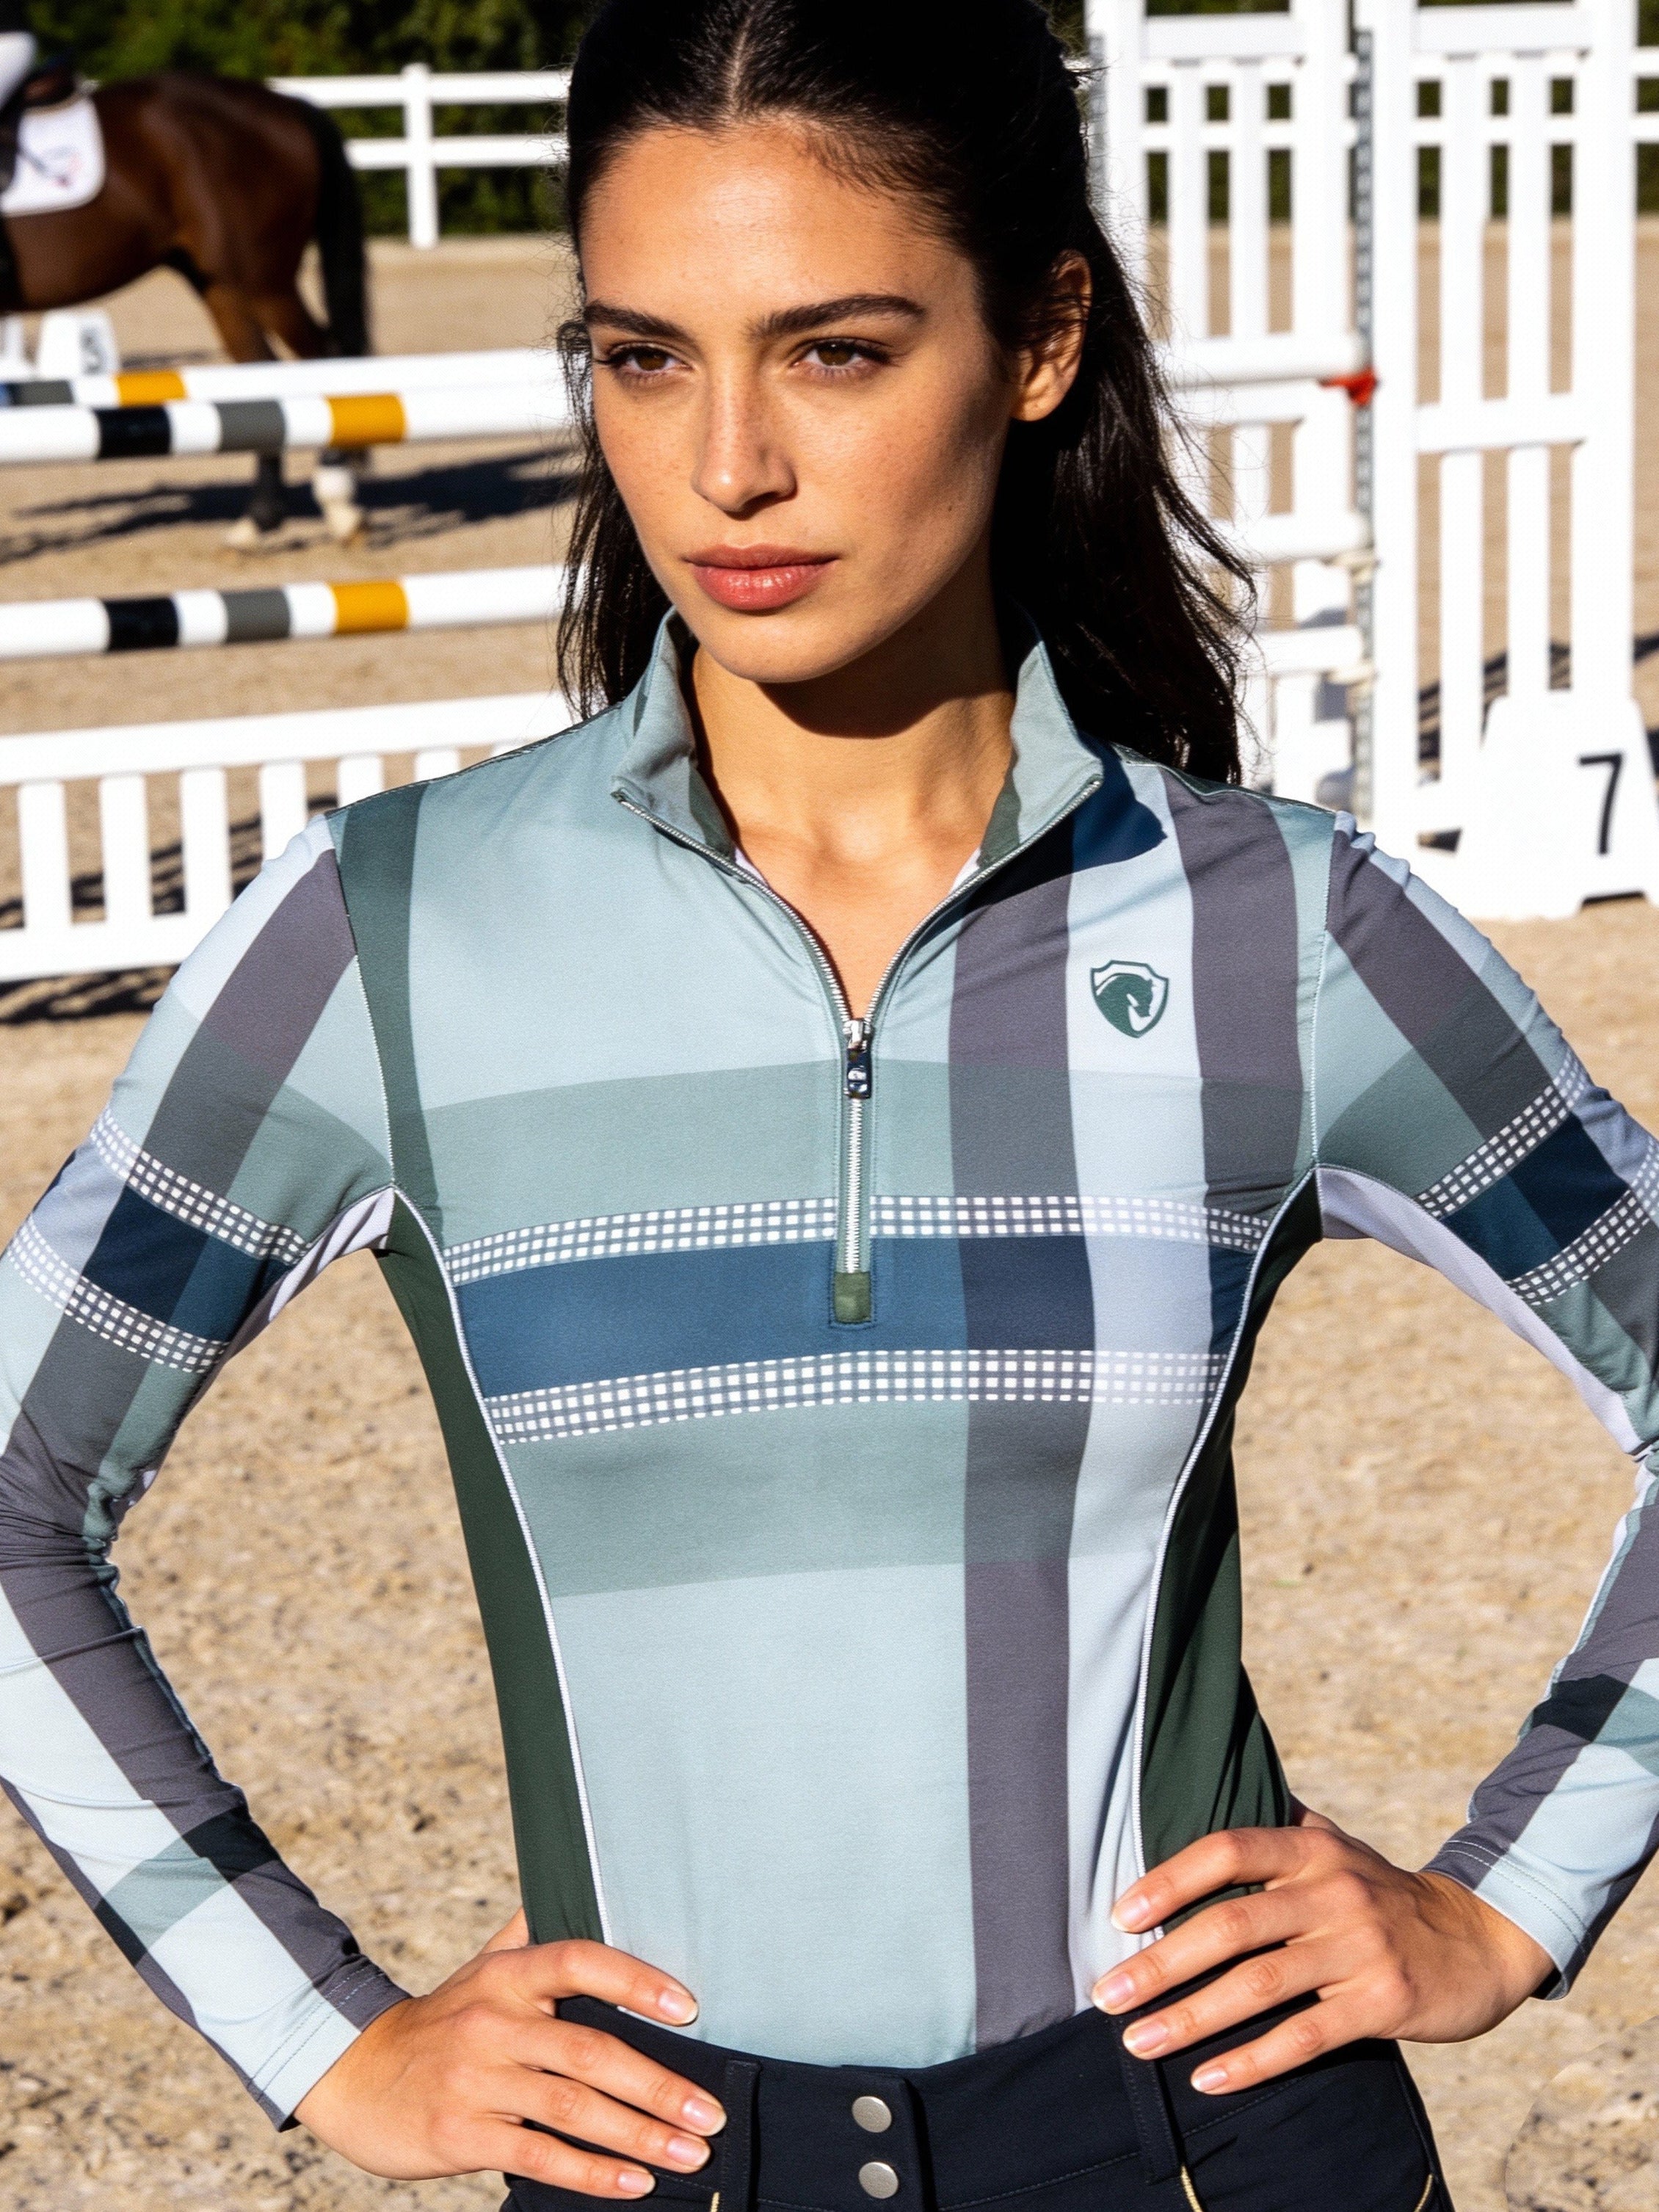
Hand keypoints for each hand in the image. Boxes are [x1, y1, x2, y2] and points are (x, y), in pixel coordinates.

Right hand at [295, 1910, 726, 2191]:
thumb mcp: (482, 1967)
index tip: (688, 2007)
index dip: (635, 1981)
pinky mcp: (463, 2135)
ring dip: (640, 2135)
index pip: (578, 1960)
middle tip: (709, 2111)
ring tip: (690, 2151)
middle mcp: (494, 2022)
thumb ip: (534, 1932)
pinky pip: (539, 2155)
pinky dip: (593, 2174)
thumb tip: (588, 1885)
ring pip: (572, 2108)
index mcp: (506, 1974)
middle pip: (589, 2051)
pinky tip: (635, 2183)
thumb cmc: (441, 2021)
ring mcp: (477, 2081)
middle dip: (658, 2085)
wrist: (353, 2076)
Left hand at [1090, 1804, 1551, 2095]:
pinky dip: (1253, 2061)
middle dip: (1161, 1962)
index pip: (1227, 1849)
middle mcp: (1333, 1890)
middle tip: (1107, 1994)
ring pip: (1260, 1986)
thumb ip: (1274, 1829)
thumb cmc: (1378, 1894)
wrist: (1477, 1940)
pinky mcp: (1383, 2003)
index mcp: (1310, 1848)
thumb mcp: (1332, 1847)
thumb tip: (1196, 1792)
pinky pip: (1306, 2037)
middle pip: (1232, 1925)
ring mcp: (1360, 1948)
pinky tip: (1208, 2079)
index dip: (1169, 1879)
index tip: (1117, 1914)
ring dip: (1191, 2017)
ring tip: (1139, 2042)